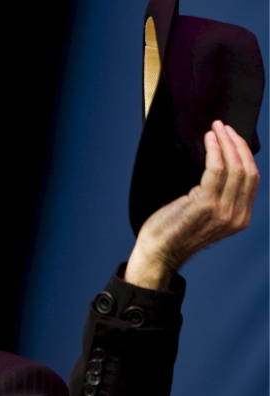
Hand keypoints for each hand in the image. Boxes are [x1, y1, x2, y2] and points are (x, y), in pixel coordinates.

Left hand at [125, 120, 258, 289]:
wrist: (159, 252)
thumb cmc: (175, 232)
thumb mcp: (205, 216)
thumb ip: (218, 198)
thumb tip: (219, 166)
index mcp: (240, 218)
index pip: (252, 179)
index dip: (245, 154)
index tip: (234, 138)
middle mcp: (236, 216)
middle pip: (248, 170)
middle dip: (237, 144)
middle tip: (224, 127)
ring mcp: (223, 210)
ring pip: (235, 167)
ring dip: (226, 143)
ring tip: (216, 129)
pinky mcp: (205, 204)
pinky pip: (216, 169)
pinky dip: (214, 150)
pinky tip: (208, 139)